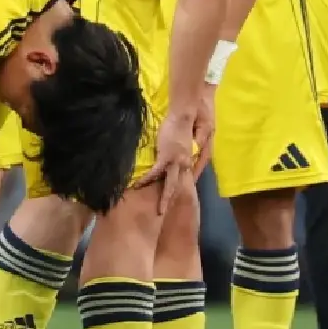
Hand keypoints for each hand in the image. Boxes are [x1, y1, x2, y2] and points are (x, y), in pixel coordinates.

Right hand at [149, 97, 211, 212]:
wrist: (186, 115)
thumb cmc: (186, 125)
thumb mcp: (188, 143)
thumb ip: (186, 155)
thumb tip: (182, 164)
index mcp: (189, 161)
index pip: (185, 180)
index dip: (179, 190)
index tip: (173, 200)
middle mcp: (185, 165)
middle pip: (179, 186)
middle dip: (173, 200)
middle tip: (167, 213)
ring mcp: (176, 162)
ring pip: (170, 184)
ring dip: (164, 198)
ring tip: (159, 210)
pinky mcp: (166, 157)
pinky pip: (155, 172)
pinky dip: (147, 179)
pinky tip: (138, 185)